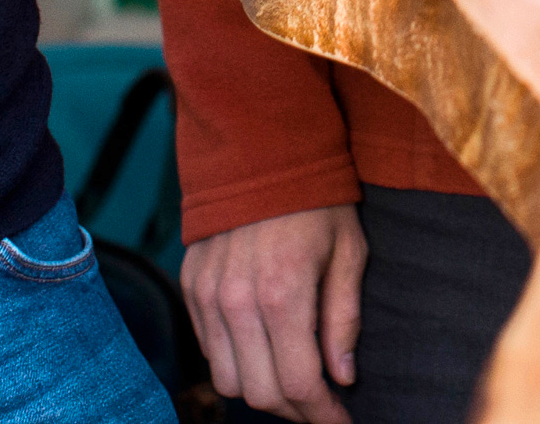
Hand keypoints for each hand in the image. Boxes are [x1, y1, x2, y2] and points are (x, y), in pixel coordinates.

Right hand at [182, 204, 366, 423]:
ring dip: (261, 389)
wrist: (259, 143)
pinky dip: (234, 359)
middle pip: (261, 394)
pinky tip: (261, 345)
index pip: (300, 385)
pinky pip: (207, 348)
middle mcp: (238, 300)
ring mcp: (208, 293)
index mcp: (283, 293)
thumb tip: (343, 376)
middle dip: (296, 410)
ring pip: (228, 381)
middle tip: (320, 403)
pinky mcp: (191, 284)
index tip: (342, 421)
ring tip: (289, 377)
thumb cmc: (314, 197)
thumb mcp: (348, 251)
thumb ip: (343, 318)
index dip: (325, 415)